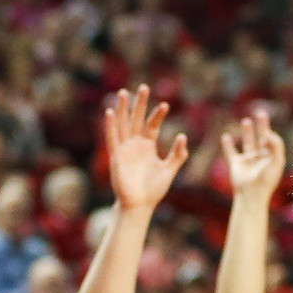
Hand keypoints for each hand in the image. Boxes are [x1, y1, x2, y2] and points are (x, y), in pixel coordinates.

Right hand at [104, 85, 187, 212]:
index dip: (158, 115)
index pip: (152, 125)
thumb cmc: (153, 190)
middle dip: (140, 104)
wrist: (140, 205)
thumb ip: (177, 155)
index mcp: (148, 146)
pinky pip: (112, 138)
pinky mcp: (116, 156)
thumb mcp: (169, 170)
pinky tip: (109, 112)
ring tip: (123, 93)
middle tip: (144, 87)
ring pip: (123, 124)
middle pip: (137, 119)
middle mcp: (135, 144)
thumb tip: (183, 136)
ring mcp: (125, 149)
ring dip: (123, 109)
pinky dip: (110, 126)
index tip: (166, 105)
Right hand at [221, 107, 285, 203]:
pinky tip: (226, 136)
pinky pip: (231, 152)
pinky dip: (228, 145)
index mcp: (272, 157)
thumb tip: (269, 133)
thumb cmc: (266, 180)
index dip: (270, 132)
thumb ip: (276, 145)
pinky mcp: (236, 165)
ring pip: (247, 143)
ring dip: (247, 132)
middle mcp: (261, 158)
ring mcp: (248, 161)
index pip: (272, 140)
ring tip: (246, 121)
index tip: (266, 130)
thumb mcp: (276, 161)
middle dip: (262, 126)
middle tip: (261, 113)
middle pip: (261, 138)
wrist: (251, 194)